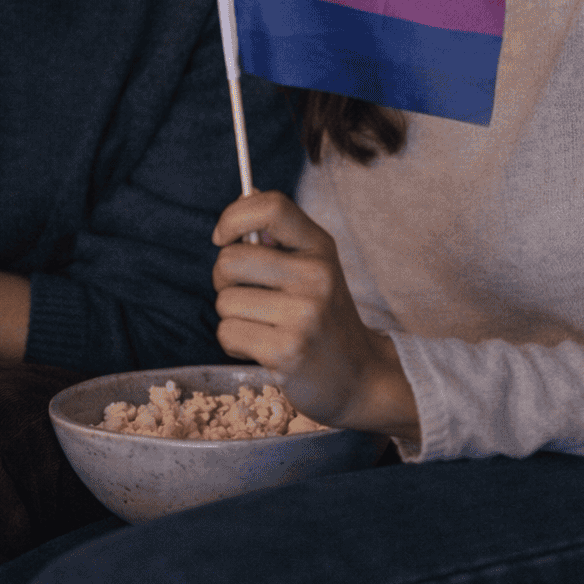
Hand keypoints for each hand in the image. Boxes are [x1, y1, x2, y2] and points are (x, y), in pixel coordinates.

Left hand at [212, 190, 419, 439]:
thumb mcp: (314, 266)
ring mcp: (303, 314)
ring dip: (232, 316)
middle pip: (230, 260)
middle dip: (223, 279)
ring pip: (225, 301)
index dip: (234, 216)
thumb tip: (237, 213)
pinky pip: (227, 333)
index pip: (272, 207)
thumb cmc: (324, 315)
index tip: (223, 237)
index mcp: (320, 247)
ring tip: (263, 325)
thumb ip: (279, 239)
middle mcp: (316, 276)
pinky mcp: (287, 351)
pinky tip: (261, 346)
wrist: (360, 377)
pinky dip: (234, 342)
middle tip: (244, 292)